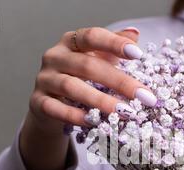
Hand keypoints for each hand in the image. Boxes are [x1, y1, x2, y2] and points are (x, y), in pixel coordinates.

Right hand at [20, 27, 155, 169]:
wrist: (49, 105)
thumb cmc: (79, 79)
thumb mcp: (96, 60)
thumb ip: (112, 48)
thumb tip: (134, 33)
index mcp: (71, 42)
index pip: (92, 37)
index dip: (114, 44)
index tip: (138, 55)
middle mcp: (55, 56)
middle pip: (87, 66)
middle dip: (120, 82)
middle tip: (145, 97)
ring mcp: (44, 79)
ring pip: (72, 88)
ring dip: (101, 101)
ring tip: (125, 112)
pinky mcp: (38, 102)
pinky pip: (56, 109)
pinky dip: (76, 116)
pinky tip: (95, 122)